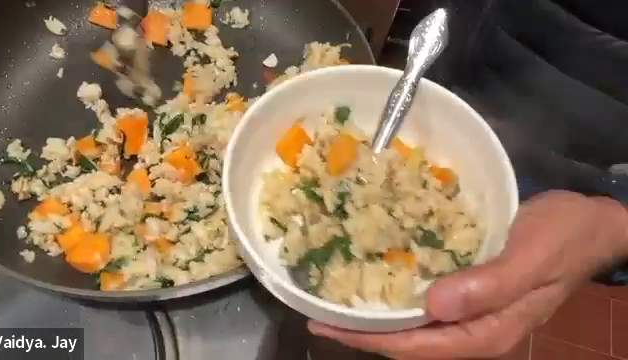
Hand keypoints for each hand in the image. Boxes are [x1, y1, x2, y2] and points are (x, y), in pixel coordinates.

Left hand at [308, 190, 627, 358]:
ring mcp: (474, 311)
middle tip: (318, 316)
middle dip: (363, 333)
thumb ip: (487, 286)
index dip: (369, 339)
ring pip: (415, 324)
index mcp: (487, 331)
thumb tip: (433, 305)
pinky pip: (426, 301)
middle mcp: (475, 329)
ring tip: (334, 303)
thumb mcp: (531, 258)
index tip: (326, 327)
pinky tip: (376, 280)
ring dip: (375, 316)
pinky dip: (397, 295)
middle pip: (409, 341)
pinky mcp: (472, 290)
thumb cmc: (563, 237)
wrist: (590, 224)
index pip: (418, 345)